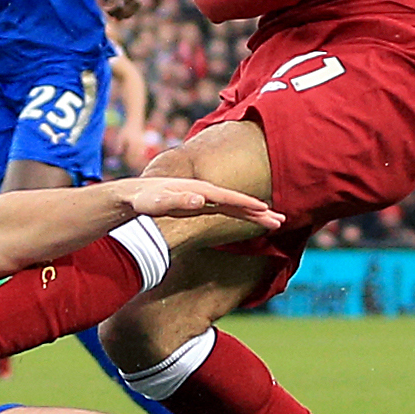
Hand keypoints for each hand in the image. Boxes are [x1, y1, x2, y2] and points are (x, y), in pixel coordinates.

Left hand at [116, 176, 282, 232]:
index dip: (246, 204)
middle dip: (259, 212)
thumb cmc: (143, 200)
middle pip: (237, 203)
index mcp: (198, 190)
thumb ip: (177, 201)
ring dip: (255, 215)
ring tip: (275, 223)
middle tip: (281, 221)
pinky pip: (227, 212)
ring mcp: (204, 198)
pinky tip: (252, 221)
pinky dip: (242, 217)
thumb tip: (201, 200)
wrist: (133, 195)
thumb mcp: (156, 202)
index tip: (265, 210)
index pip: (227, 199)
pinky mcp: (201, 205)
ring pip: (235, 208)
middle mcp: (205, 192)